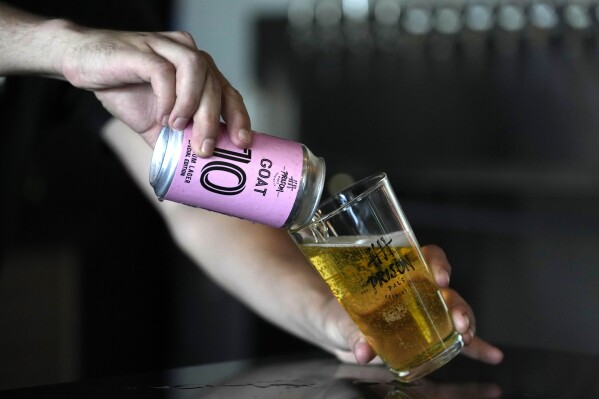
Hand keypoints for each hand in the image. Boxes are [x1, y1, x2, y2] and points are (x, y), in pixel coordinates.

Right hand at [60, 25, 250, 154]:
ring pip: (196, 70)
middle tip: (205, 149)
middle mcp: (188, 54)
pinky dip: (167, 98)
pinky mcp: (142, 49)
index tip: (242, 142)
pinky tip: (161, 117)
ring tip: (179, 129)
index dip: (239, 117)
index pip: (228, 92)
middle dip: (214, 121)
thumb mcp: (155, 124)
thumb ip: (175, 142)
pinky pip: (163, 71)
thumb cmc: (124, 89)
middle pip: (215, 85)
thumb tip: (191, 179)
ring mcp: (166, 47)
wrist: (83, 64)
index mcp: (199, 73)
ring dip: (193, 105)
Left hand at [321, 244, 503, 365]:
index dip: (438, 263)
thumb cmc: (337, 312)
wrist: (336, 330)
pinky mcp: (427, 337)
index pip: (426, 257)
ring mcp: (425, 314)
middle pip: (446, 289)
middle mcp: (417, 290)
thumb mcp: (340, 321)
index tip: (440, 277)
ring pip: (455, 313)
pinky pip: (456, 341)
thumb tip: (363, 351)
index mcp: (398, 273)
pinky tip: (492, 355)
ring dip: (466, 322)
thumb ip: (350, 333)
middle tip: (457, 318)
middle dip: (457, 303)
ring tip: (469, 336)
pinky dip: (475, 348)